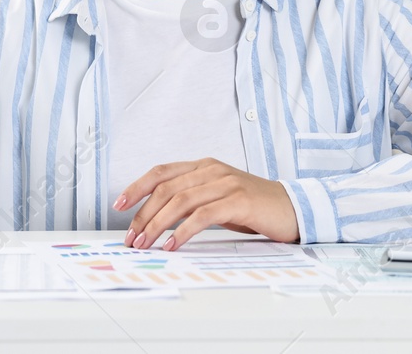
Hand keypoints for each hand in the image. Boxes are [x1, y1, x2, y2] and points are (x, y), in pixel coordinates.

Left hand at [116, 158, 299, 250]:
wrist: (292, 208)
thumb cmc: (253, 207)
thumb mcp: (218, 198)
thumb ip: (192, 200)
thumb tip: (157, 219)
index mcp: (204, 166)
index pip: (161, 172)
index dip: (137, 186)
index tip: (118, 204)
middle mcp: (212, 170)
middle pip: (166, 188)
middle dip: (143, 214)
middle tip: (131, 237)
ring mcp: (225, 183)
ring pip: (180, 200)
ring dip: (157, 225)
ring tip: (145, 243)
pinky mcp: (238, 201)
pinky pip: (202, 215)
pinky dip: (183, 231)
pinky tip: (172, 244)